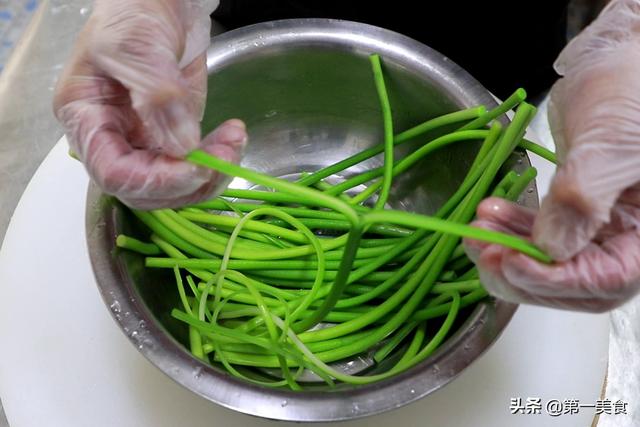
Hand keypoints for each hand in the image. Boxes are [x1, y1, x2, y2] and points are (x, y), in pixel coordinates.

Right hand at [53, 0, 246, 208]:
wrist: (161, 1)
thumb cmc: (132, 15)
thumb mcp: (136, 48)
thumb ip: (157, 98)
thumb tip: (181, 148)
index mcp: (86, 118)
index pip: (112, 171)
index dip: (151, 180)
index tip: (192, 170)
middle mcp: (114, 139)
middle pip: (145, 189)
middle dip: (187, 182)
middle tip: (222, 158)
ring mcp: (147, 141)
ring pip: (174, 185)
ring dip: (210, 175)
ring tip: (234, 141)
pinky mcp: (176, 137)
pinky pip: (196, 165)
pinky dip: (219, 159)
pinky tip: (235, 135)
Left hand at [465, 0, 639, 311]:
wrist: (619, 61)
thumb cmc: (631, 92)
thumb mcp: (610, 146)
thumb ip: (581, 200)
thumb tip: (549, 249)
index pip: (606, 281)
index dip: (553, 280)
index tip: (508, 262)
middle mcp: (628, 239)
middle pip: (573, 282)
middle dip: (521, 270)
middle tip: (482, 251)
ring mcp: (600, 228)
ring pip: (549, 261)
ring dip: (508, 249)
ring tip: (476, 228)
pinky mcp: (573, 211)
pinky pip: (540, 234)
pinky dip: (512, 228)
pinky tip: (489, 213)